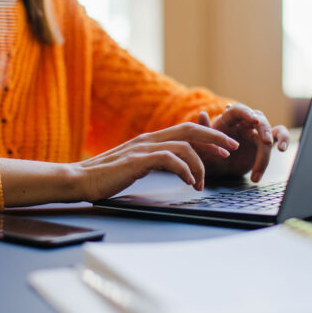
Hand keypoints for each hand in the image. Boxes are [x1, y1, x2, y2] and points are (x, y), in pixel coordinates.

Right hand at [73, 122, 239, 200]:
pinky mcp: (137, 160)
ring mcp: (143, 148)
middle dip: (215, 138)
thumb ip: (155, 161)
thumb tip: (177, 166)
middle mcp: (149, 139)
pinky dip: (184, 169)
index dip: (209, 135)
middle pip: (191, 130)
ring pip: (184, 146)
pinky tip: (189, 182)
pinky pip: (169, 159)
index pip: (187, 130)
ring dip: (200, 164)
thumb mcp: (137, 166)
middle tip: (232, 149)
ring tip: (202, 182)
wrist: (79, 180)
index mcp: (150, 139)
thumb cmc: (106, 177)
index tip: (225, 146)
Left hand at [193, 103, 289, 181]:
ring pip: (271, 130)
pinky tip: (283, 149)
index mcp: (228, 118)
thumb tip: (202, 114)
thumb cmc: (208, 151)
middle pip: (258, 120)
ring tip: (281, 149)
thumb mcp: (202, 142)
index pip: (238, 111)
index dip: (246, 113)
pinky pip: (279, 137)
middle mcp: (244, 122)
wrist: (216, 165)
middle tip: (266, 142)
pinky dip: (284, 140)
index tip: (253, 119)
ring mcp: (256, 132)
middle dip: (264, 130)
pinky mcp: (264, 143)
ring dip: (278, 138)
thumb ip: (203, 129)